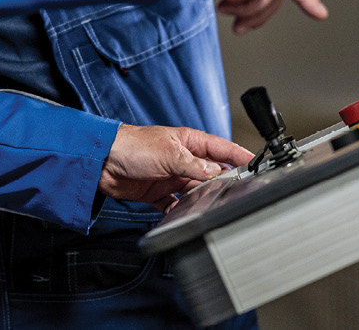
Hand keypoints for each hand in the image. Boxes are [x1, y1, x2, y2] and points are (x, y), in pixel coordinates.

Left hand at [99, 124, 254, 211]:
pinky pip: (175, 204)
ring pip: (195, 190)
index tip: (256, 163)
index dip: (239, 155)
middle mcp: (182, 158)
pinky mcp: (157, 192)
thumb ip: (196, 166)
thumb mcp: (170, 154)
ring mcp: (170, 176)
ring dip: (202, 198)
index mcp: (188, 142)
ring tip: (213, 206)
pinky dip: (180, 210)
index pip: (221, 149)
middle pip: (211, 172)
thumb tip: (218, 173)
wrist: (101, 161)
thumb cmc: (132, 146)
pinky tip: (186, 216)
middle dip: (223, 181)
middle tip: (237, 192)